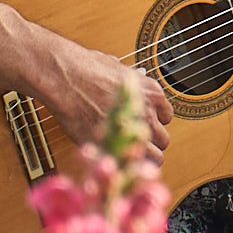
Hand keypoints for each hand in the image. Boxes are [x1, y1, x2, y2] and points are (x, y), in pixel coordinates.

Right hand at [29, 34, 167, 163]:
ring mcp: (132, 132)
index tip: (141, 124)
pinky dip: (124, 165)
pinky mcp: (114, 146)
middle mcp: (148, 113)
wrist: (65, 78)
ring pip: (154, 156)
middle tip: (132, 142)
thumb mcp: (117, 68)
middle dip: (150, 142)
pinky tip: (113, 158)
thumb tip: (129, 78)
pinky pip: (130, 164)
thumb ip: (128, 81)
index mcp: (152, 92)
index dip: (153, 121)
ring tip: (124, 154)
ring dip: (141, 157)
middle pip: (163, 139)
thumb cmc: (85, 68)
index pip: (166, 116)